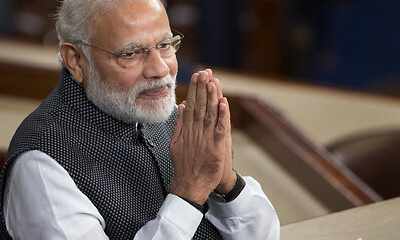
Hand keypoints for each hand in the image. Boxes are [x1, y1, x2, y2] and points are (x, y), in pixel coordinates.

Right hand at [169, 70, 230, 204]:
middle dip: (202, 88)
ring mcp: (206, 139)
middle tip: (204, 72)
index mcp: (186, 129)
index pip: (191, 104)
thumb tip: (181, 106)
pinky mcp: (216, 147)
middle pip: (199, 106)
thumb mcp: (175, 143)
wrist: (191, 184)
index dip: (195, 89)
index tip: (197, 76)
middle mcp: (196, 131)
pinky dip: (222, 116)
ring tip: (212, 81)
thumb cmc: (184, 165)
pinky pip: (220, 128)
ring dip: (211, 97)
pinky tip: (223, 103)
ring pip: (209, 114)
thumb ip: (179, 124)